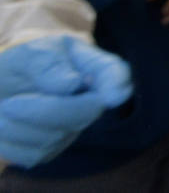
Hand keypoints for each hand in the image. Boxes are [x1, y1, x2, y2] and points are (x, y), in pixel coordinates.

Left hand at [0, 36, 131, 167]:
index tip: (113, 96)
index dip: (117, 84)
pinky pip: (32, 155)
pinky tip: (6, 124)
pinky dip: (9, 142)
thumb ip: (50, 64)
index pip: (115, 73)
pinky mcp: (52, 149)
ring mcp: (73, 127)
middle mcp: (92, 100)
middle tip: (8, 105)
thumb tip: (73, 85)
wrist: (3, 84)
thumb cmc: (25, 62)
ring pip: (53, 138)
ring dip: (17, 125)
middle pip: (86, 113)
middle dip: (45, 112)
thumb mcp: (33, 52)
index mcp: (94, 66)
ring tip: (4, 107)